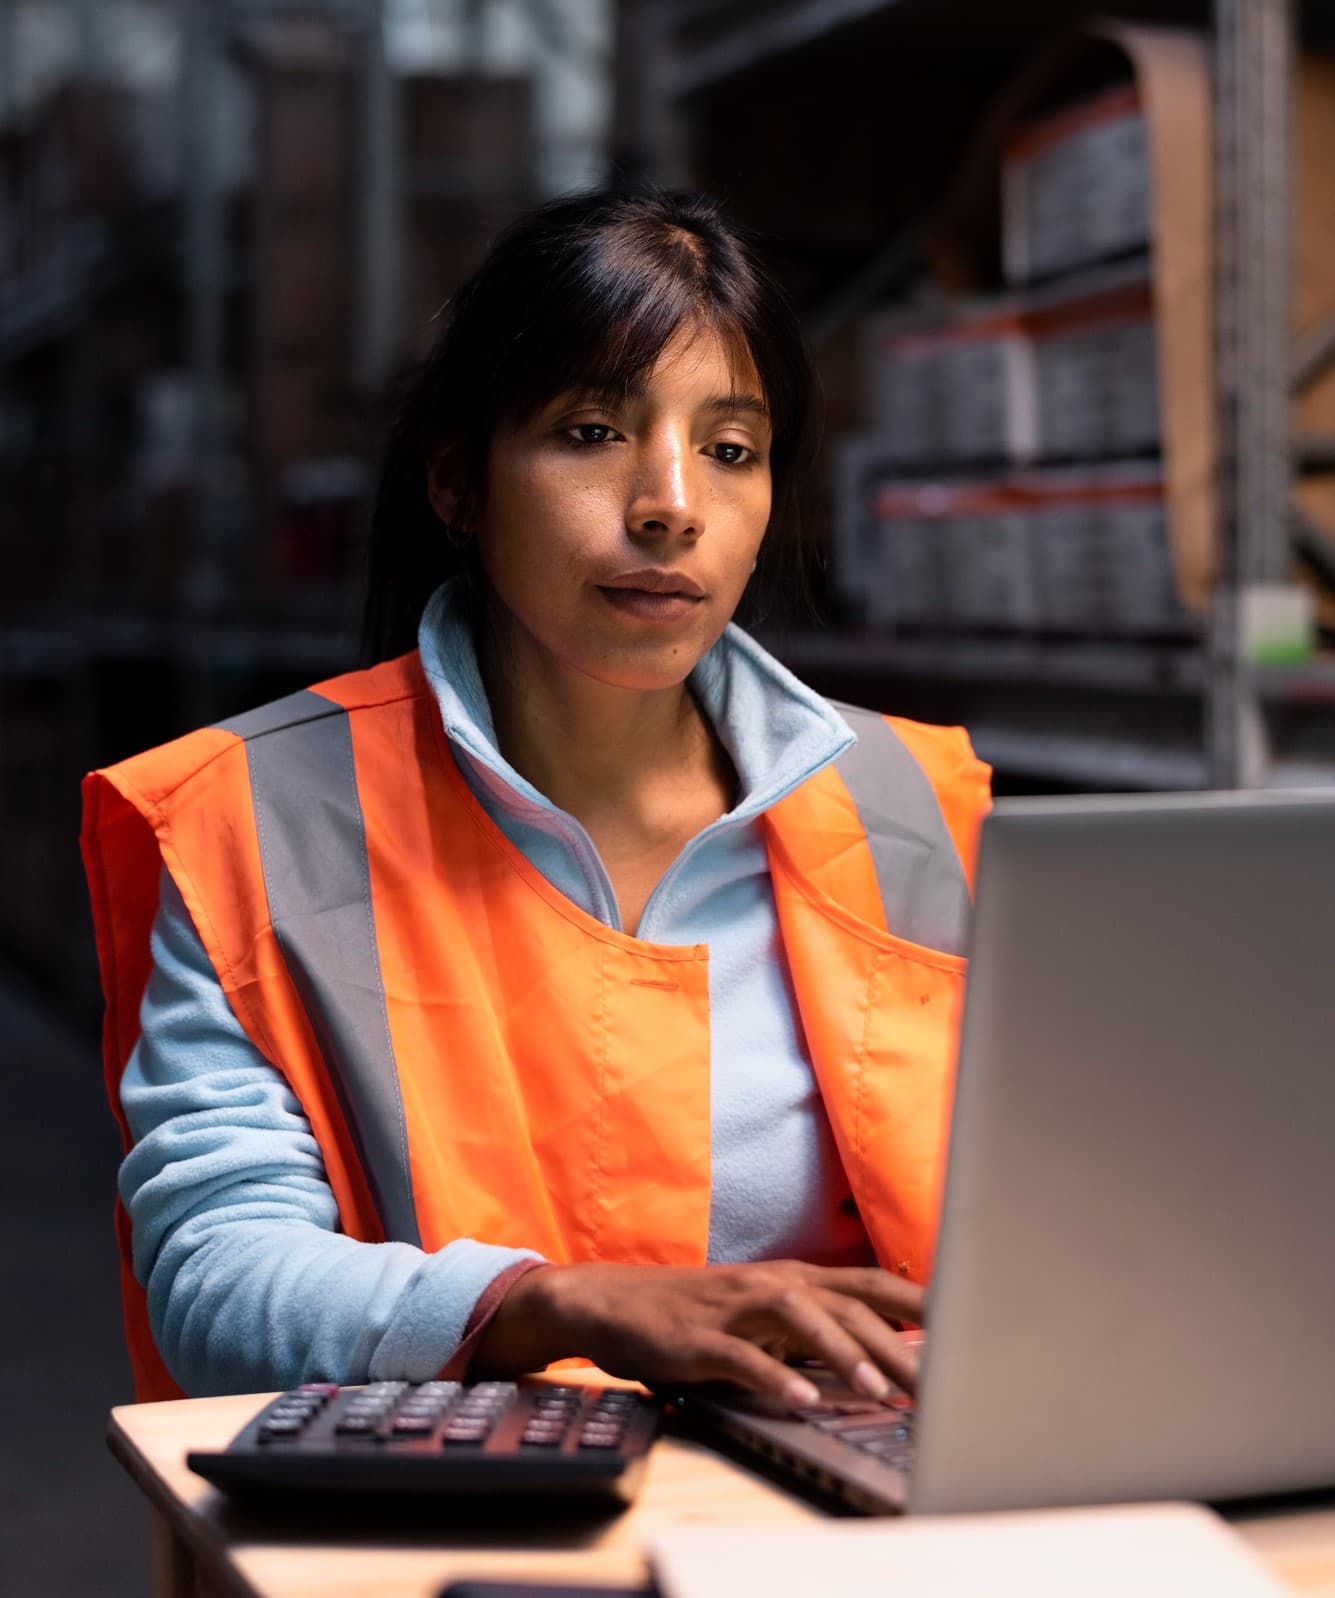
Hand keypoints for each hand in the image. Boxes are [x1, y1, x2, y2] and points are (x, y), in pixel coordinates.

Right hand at [470, 1260, 923, 1408]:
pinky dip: (774, 1377)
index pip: (872, 1282)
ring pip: (801, 1318)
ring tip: (880, 1389)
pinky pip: (742, 1358)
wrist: (611, 1300)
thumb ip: (815, 1326)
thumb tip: (883, 1352)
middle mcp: (772, 1283)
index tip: (973, 1322)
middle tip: (944, 1382)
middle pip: (848, 1305)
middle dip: (900, 1342)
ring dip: (843, 1352)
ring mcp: (735, 1307)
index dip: (922, 1299)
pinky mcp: (699, 1336)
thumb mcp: (762, 1313)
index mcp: (794, 1278)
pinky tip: (801, 1400)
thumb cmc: (696, 1311)